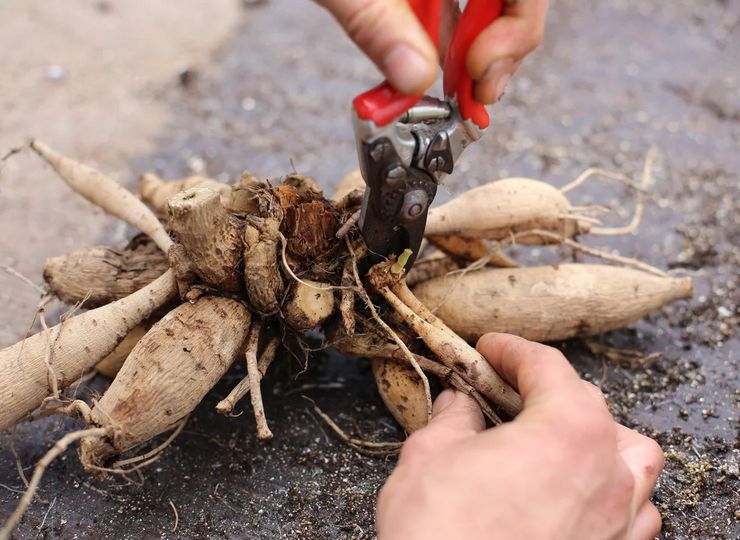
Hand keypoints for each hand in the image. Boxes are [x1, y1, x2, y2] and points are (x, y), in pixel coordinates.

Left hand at [316, 0, 547, 100]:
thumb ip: (375, 20)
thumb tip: (413, 76)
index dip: (516, 30)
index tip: (480, 74)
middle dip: (499, 50)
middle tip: (473, 96)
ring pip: (484, 6)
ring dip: (471, 53)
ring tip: (455, 94)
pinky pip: (452, 5)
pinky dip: (444, 41)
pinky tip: (428, 68)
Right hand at [376, 333, 663, 539]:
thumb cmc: (442, 532)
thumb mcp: (430, 454)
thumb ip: (452, 417)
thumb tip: (459, 401)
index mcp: (567, 429)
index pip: (546, 366)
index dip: (512, 350)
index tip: (490, 348)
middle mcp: (607, 469)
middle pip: (589, 404)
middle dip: (544, 388)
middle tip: (502, 390)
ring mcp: (617, 518)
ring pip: (633, 456)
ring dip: (599, 434)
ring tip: (559, 436)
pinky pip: (636, 511)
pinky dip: (615, 489)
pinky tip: (581, 492)